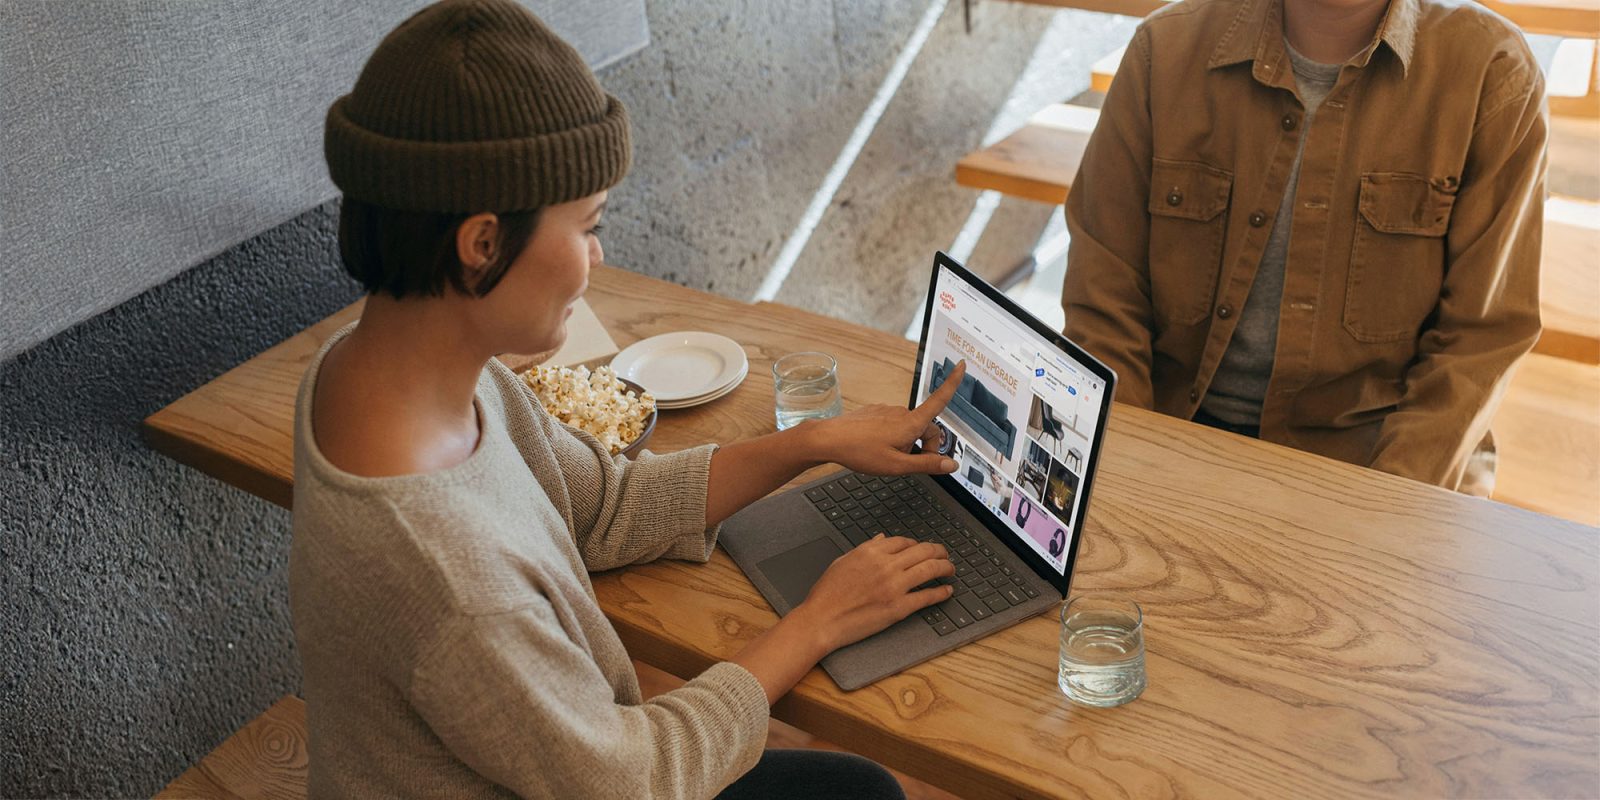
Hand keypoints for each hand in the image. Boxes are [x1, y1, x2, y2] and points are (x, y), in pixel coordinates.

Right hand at [729, 535, 954, 702]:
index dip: (917, 544)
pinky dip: (941, 592)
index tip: (922, 549)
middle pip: (923, 551)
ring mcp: (894, 586)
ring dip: (945, 567)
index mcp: (871, 552)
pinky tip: (947, 591)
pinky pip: (926, 597)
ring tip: (951, 569)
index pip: (905, 542)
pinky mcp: (899, 608)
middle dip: (939, 551)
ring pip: (930, 569)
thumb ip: (865, 549)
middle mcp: (885, 565)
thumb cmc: (827, 593)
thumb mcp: (843, 561)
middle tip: (945, 555)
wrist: (822, 619)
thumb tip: (882, 540)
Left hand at [805, 359, 967, 476]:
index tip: (962, 366)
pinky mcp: (876, 413)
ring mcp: (888, 411)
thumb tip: (951, 465)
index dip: (952, 383)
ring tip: (886, 456)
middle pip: (927, 428)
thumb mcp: (897, 466)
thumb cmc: (860, 452)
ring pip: (909, 428)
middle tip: (908, 464)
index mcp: (910, 423)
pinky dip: (894, 437)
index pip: (938, 400)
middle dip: (926, 446)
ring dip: (907, 443)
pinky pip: (894, 425)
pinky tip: (877, 447)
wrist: (829, 439)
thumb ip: (927, 465)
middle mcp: (901, 412)